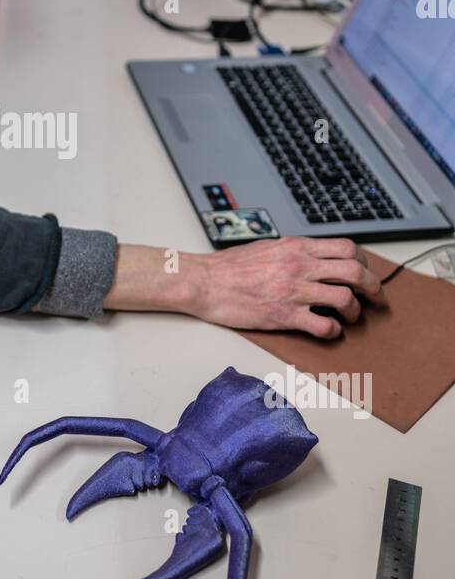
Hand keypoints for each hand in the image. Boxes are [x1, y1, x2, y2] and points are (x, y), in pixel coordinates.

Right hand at [181, 237, 386, 339]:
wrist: (203, 282)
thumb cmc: (229, 267)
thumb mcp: (268, 247)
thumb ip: (294, 252)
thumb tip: (314, 258)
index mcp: (296, 247)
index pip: (347, 248)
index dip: (363, 262)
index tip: (365, 273)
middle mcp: (299, 266)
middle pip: (354, 272)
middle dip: (373, 287)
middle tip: (375, 298)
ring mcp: (293, 291)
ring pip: (344, 299)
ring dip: (355, 311)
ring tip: (350, 317)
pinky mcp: (283, 315)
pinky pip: (322, 326)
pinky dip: (332, 331)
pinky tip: (328, 331)